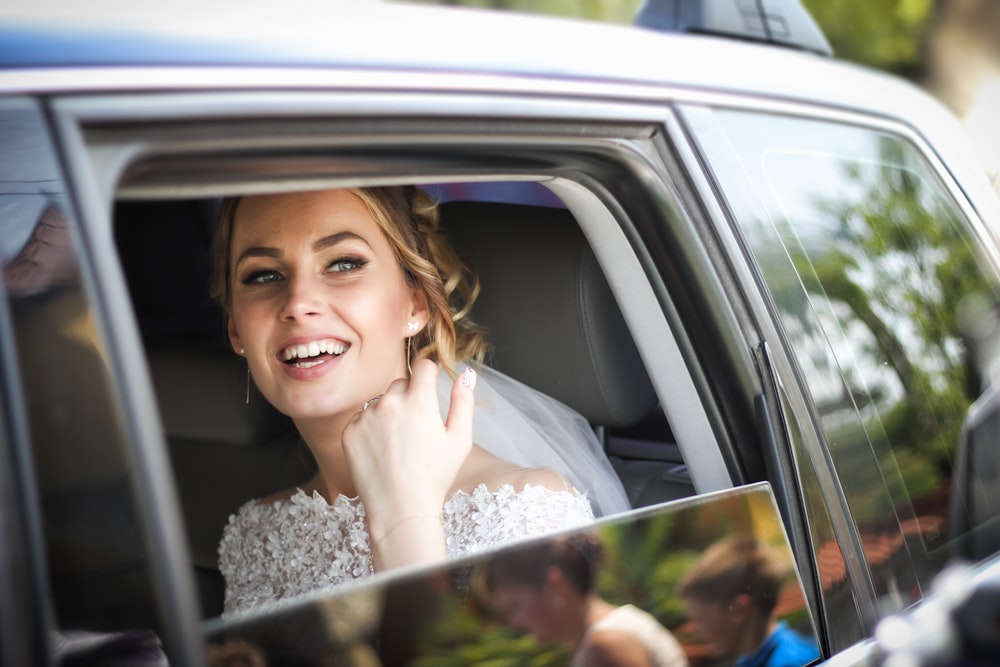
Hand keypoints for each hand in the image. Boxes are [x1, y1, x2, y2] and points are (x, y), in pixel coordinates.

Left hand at [342, 359, 476, 531]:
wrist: (400, 509)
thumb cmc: (434, 477)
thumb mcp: (460, 440)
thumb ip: (463, 401)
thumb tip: (465, 374)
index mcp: (419, 401)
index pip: (423, 366)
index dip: (429, 377)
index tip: (429, 392)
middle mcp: (389, 403)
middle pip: (400, 383)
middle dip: (409, 398)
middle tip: (416, 429)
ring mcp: (366, 417)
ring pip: (380, 401)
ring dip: (388, 413)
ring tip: (398, 445)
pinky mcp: (349, 432)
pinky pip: (361, 418)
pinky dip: (370, 429)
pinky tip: (381, 452)